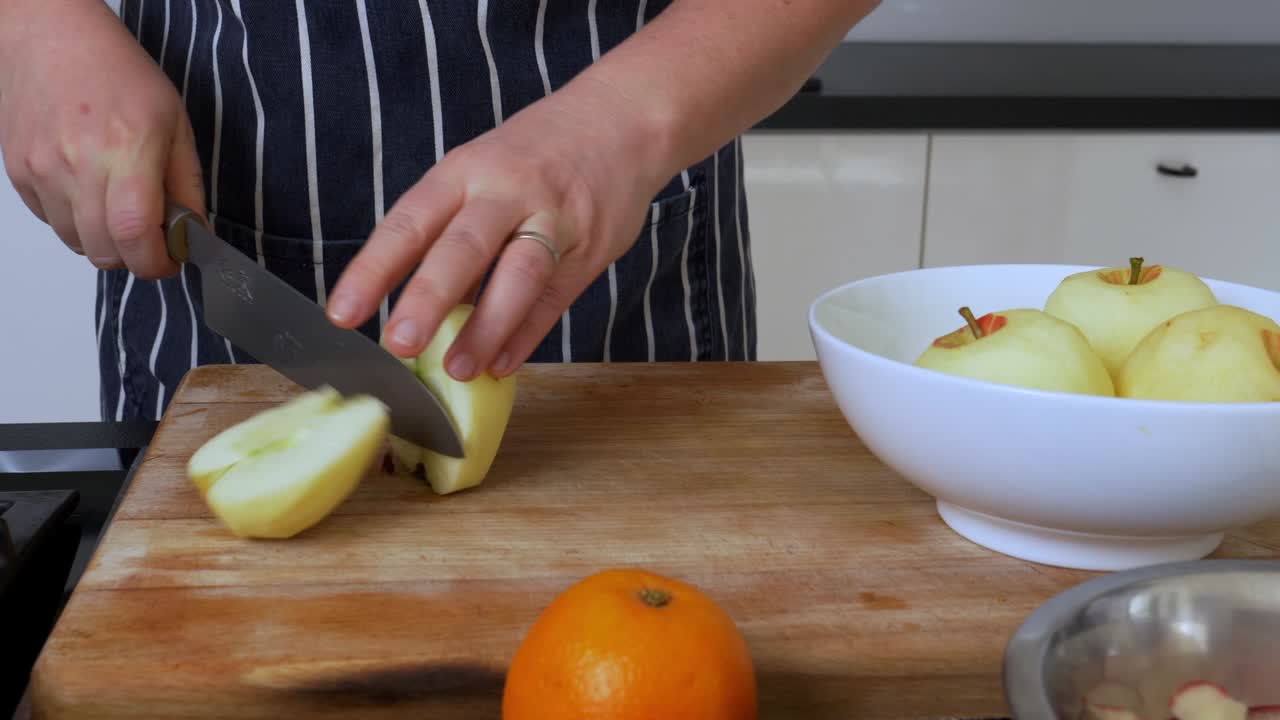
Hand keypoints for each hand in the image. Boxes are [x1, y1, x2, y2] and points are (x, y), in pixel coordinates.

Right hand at [0, 0, 204, 278]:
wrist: (51, 37)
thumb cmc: (117, 73)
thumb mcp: (175, 125)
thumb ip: (187, 186)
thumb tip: (194, 235)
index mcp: (127, 150)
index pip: (134, 234)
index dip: (156, 262)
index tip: (171, 260)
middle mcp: (79, 163)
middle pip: (104, 250)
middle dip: (134, 258)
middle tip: (151, 240)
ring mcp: (42, 169)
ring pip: (77, 242)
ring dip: (104, 241)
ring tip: (119, 207)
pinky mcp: (19, 173)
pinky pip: (52, 222)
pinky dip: (76, 221)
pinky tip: (89, 189)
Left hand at [327, 78, 667, 379]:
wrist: (622, 119)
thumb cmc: (534, 155)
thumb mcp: (481, 172)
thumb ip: (451, 232)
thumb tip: (414, 307)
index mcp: (463, 171)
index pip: (409, 223)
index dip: (373, 270)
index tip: (342, 314)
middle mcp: (506, 190)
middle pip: (463, 246)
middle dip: (428, 298)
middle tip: (398, 345)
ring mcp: (554, 217)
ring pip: (518, 274)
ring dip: (486, 326)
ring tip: (459, 369)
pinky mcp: (590, 246)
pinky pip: (555, 297)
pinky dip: (527, 333)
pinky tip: (502, 364)